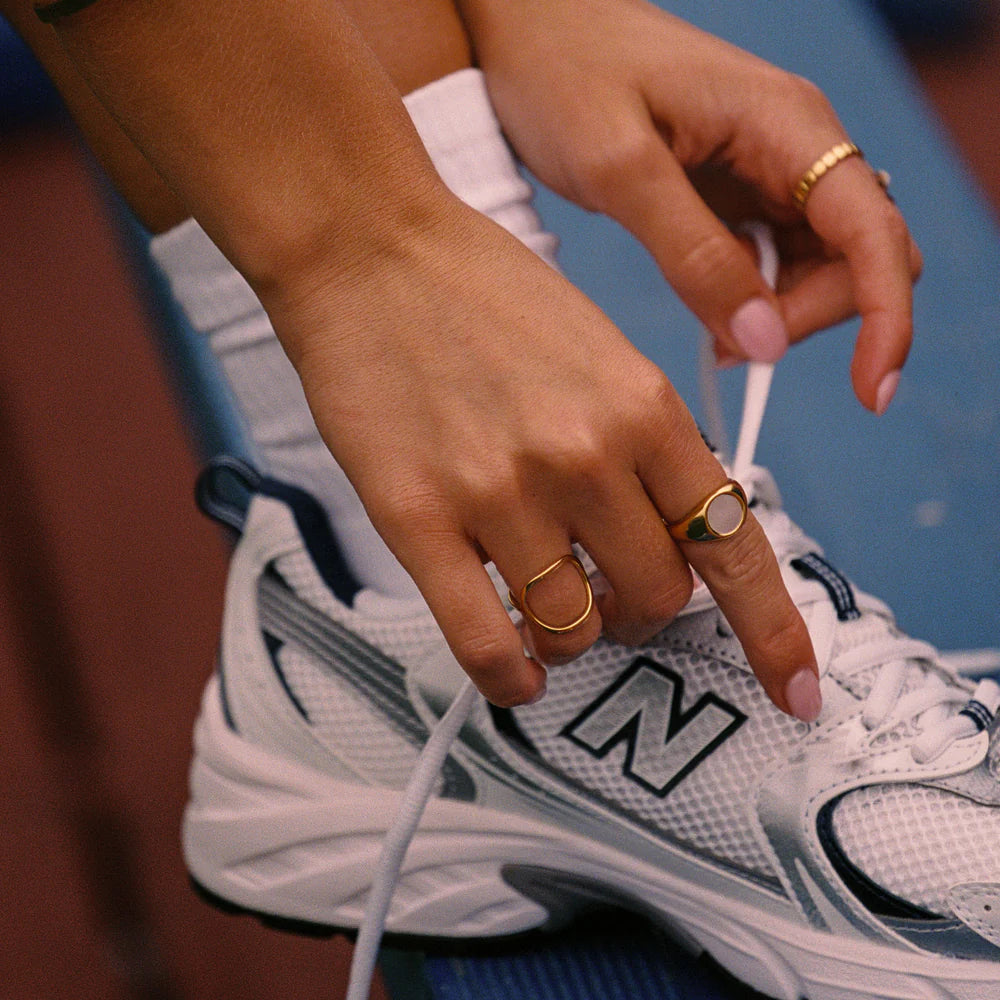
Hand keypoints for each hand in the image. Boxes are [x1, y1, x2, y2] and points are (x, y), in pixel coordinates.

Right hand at [267, 193, 818, 717]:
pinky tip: (513, 670)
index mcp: (644, 408)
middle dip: (641, 610)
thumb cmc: (484, 296)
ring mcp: (502, 493)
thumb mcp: (603, 350)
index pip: (733, 545)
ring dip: (572, 636)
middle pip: (655, 598)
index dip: (773, 632)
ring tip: (545, 605)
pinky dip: (510, 677)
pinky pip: (486, 643)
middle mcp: (585, 457)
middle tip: (610, 593)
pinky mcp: (420, 521)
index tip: (795, 692)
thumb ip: (647, 445)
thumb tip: (669, 538)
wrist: (369, 251)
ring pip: (574, 630)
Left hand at [458, 0, 921, 412]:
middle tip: (728, 350)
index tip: (867, 390)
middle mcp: (796, 146)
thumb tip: (763, 339)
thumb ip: (694, 256)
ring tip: (710, 335)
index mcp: (786, 125)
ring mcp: (772, 169)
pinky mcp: (740, 191)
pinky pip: (773, 261)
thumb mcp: (621, 169)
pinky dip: (752, 300)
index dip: (886, 317)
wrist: (530, 29)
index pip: (873, 232)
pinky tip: (709, 311)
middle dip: (810, 320)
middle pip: (859, 258)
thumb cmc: (566, 70)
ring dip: (779, 316)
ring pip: (820, 267)